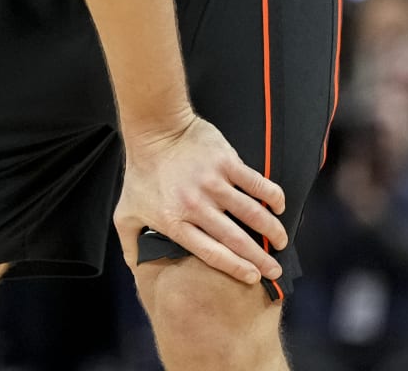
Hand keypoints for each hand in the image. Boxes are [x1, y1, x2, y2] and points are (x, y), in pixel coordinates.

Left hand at [116, 115, 286, 285]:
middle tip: (275, 270)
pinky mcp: (226, 162)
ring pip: (253, 214)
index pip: (212, 254)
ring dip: (273, 231)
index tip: (252, 278)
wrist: (154, 130)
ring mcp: (213, 183)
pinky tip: (279, 206)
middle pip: (237, 240)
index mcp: (175, 221)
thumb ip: (131, 243)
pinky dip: (273, 197)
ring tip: (281, 241)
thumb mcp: (126, 212)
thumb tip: (135, 269)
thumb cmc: (141, 172)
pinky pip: (257, 184)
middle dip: (261, 259)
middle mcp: (196, 206)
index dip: (236, 268)